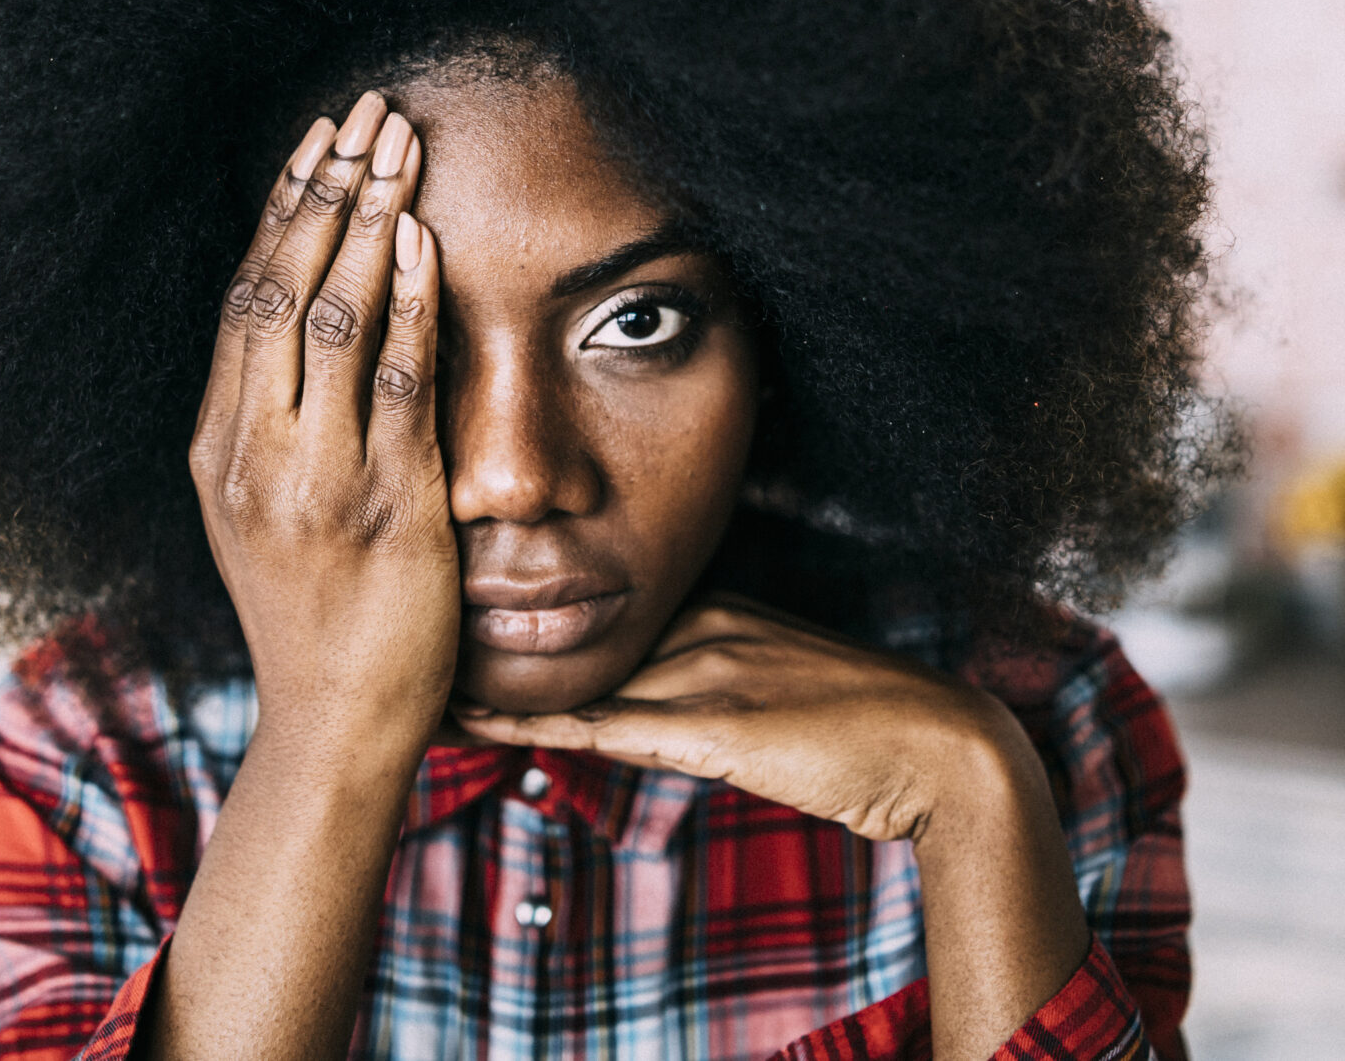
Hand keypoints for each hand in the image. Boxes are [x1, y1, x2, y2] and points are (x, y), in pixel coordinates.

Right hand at [188, 91, 455, 741]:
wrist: (334, 725)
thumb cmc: (314, 617)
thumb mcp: (261, 514)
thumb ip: (274, 427)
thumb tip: (301, 330)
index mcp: (218, 448)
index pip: (243, 299)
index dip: (280, 211)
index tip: (316, 139)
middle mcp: (252, 453)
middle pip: (278, 288)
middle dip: (324, 189)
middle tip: (364, 109)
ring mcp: (314, 478)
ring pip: (332, 320)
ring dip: (369, 221)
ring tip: (400, 145)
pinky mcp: (383, 505)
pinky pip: (396, 384)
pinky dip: (409, 305)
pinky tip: (424, 243)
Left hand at [453, 593, 1028, 841]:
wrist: (945, 753)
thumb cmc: (871, 728)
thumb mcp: (777, 689)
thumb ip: (711, 686)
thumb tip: (641, 690)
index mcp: (715, 610)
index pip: (595, 597)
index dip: (520, 597)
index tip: (448, 591)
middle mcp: (700, 628)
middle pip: (569, 618)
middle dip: (485, 615)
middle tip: (399, 610)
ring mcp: (706, 673)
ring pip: (573, 667)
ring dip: (488, 667)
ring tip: (409, 662)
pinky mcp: (715, 727)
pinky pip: (605, 725)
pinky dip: (535, 720)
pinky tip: (473, 717)